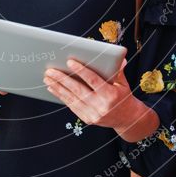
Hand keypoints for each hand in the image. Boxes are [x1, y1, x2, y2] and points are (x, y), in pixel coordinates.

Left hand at [42, 57, 158, 141]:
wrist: (128, 119)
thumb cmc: (123, 97)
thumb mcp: (123, 83)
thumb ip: (119, 71)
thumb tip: (119, 57)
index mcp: (111, 95)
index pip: (93, 80)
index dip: (81, 71)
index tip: (69, 62)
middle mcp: (101, 106)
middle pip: (78, 90)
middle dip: (62, 79)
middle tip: (50, 70)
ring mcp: (93, 114)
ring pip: (72, 98)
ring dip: (58, 87)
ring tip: (47, 78)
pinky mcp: (87, 119)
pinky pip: (72, 106)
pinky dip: (61, 96)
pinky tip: (53, 89)